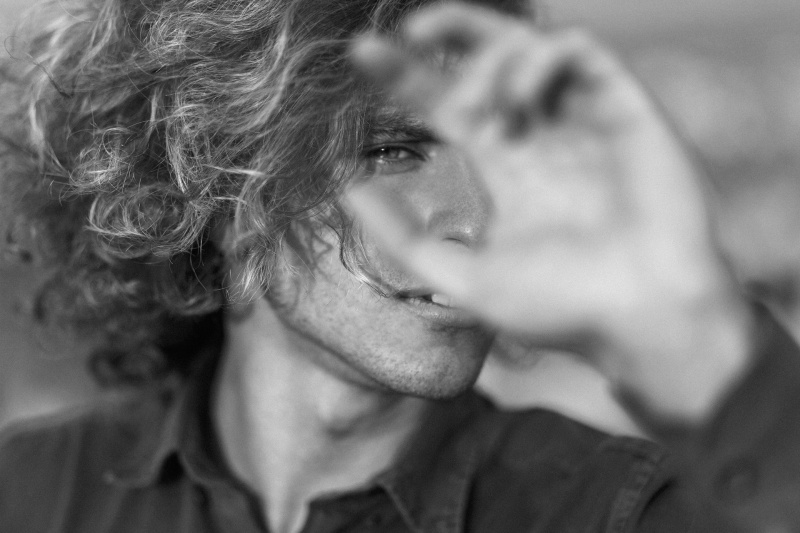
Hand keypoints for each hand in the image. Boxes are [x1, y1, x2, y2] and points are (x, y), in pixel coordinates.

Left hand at [348, 2, 751, 419]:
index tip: (362, 56)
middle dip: (444, 31)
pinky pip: (579, 50)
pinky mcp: (624, 107)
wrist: (643, 321)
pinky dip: (537, 61)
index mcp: (506, 169)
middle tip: (406, 35)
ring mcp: (582, 120)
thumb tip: (346, 188)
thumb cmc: (562, 309)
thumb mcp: (461, 276)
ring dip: (487, 62)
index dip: (405, 75)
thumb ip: (401, 234)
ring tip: (475, 111)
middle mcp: (541, 137)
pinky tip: (519, 103)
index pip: (446, 105)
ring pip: (529, 44)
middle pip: (485, 57)